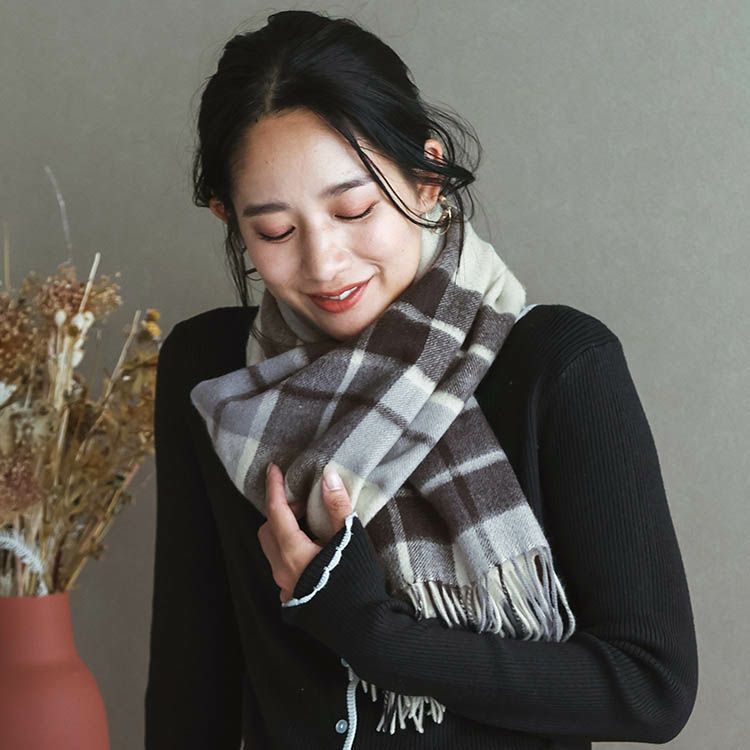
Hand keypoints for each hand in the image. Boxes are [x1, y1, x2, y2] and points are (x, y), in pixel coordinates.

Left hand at [257, 462, 352, 603]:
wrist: (365, 629)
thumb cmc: (357, 581)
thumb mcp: (350, 539)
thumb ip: (337, 506)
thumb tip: (327, 476)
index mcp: (293, 552)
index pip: (275, 512)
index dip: (274, 488)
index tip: (273, 469)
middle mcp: (282, 570)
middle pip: (267, 531)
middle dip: (279, 512)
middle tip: (303, 503)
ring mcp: (286, 588)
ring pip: (273, 550)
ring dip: (284, 532)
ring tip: (310, 524)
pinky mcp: (295, 599)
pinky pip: (283, 568)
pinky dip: (290, 551)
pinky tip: (313, 551)